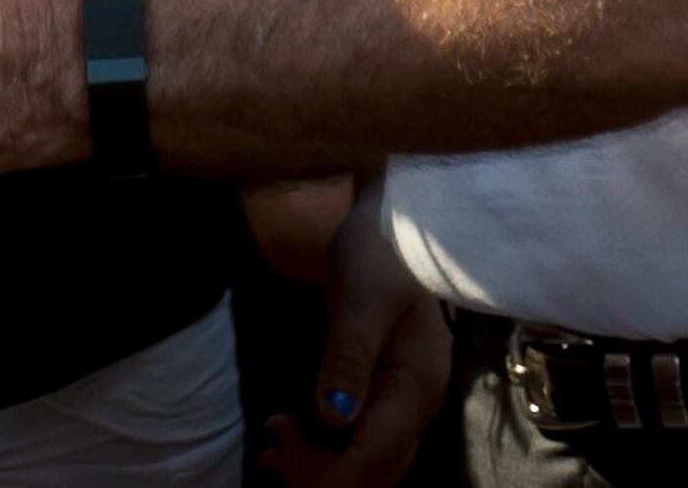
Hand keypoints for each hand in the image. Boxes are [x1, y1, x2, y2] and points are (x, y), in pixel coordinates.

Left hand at [260, 185, 448, 487]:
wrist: (390, 224)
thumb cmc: (378, 253)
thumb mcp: (360, 299)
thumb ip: (348, 358)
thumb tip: (333, 416)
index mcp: (416, 386)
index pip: (378, 455)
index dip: (333, 476)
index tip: (285, 466)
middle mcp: (415, 404)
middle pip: (375, 469)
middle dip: (323, 476)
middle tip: (271, 456)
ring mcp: (401, 401)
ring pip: (367, 461)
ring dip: (321, 468)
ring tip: (272, 451)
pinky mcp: (383, 394)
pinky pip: (358, 440)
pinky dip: (324, 450)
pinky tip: (289, 437)